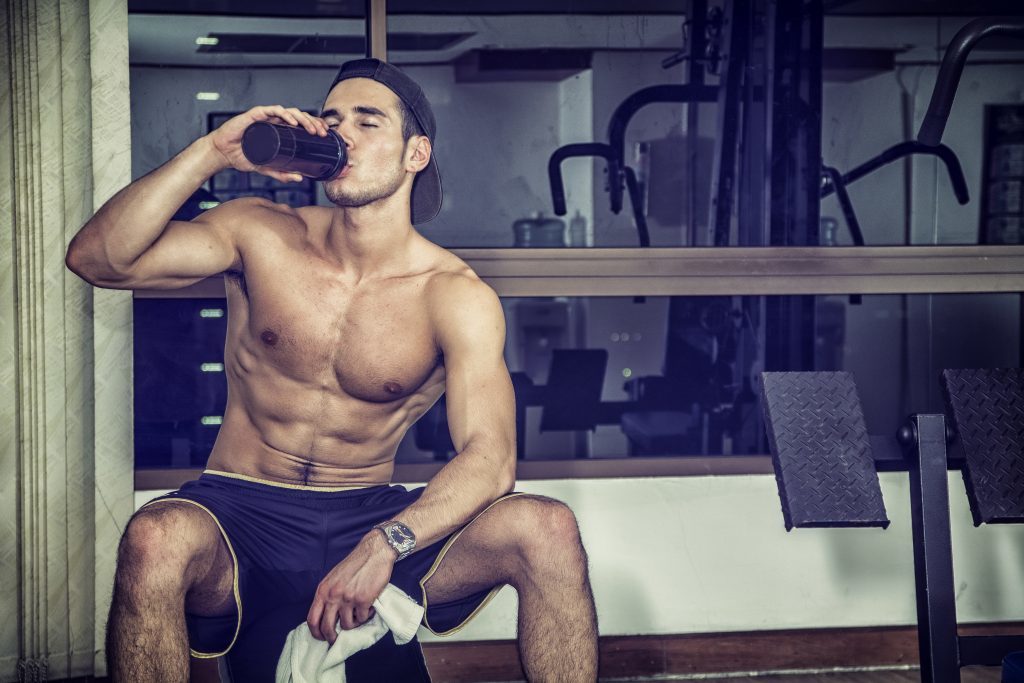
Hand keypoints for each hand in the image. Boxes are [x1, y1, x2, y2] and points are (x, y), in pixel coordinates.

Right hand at [205, 105, 329, 182]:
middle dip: (313, 123)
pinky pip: (272, 110)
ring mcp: (265, 116)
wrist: (223, 154)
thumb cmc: (243, 156)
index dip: (315, 126)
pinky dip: (284, 114)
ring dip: (304, 119)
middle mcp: (274, 121)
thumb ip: (282, 173)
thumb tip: (300, 178)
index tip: (325, 135)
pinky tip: (293, 121)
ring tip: (312, 129)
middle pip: (299, 117)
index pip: (301, 124)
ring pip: (289, 112)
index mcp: (279, 129)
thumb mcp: (267, 168)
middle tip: (322, 134)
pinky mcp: (255, 115)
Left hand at [306, 532, 396, 643]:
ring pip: (347, 625)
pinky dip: (366, 615)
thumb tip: (326, 616)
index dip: (315, 632)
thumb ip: (328, 595)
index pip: (312, 618)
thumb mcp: (334, 578)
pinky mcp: (364, 600)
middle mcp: (333, 595)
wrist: (374, 552)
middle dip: (332, 637)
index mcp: (323, 590)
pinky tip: (369, 607)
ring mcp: (348, 598)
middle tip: (337, 639)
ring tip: (359, 614)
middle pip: (327, 627)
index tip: (322, 637)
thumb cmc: (354, 565)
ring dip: (354, 623)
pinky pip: (363, 618)